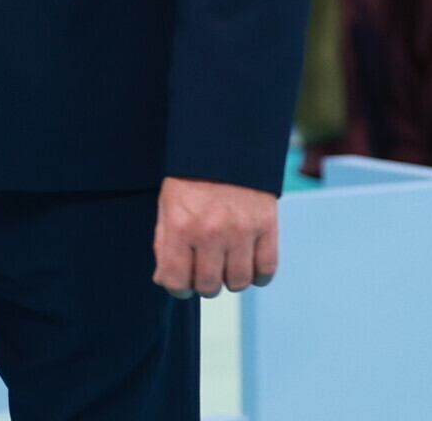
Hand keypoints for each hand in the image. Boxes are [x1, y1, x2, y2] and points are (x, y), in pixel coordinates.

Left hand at [152, 177, 277, 297]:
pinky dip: (259, 274)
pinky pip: (267, 269)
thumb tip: (167, 280)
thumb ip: (165, 244)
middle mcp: (211, 231)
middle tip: (206, 268)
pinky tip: (250, 263)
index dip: (178, 287)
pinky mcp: (267, 224)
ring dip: (231, 279)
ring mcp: (242, 229)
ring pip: (239, 282)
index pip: (176, 282)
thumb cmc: (192, 177)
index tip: (182, 280)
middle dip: (205, 283)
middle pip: (209, 287)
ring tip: (227, 264)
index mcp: (181, 226)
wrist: (227, 144)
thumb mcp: (168, 205)